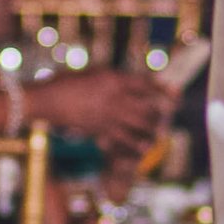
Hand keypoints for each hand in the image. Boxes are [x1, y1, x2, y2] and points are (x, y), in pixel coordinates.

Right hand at [32, 68, 167, 153]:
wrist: (48, 100)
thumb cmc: (68, 82)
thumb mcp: (93, 73)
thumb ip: (113, 78)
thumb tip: (133, 85)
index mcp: (114, 79)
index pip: (145, 84)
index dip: (163, 89)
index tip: (175, 93)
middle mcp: (115, 97)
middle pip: (147, 107)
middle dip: (160, 113)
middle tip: (167, 116)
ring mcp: (109, 115)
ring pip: (139, 125)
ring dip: (152, 130)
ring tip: (158, 134)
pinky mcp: (100, 130)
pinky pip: (123, 140)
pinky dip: (135, 145)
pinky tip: (143, 149)